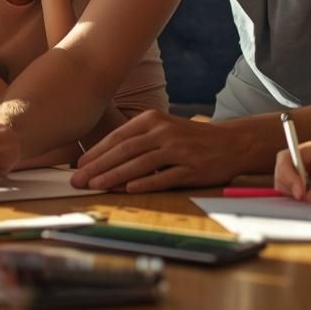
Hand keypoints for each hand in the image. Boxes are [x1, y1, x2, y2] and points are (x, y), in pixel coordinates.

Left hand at [72, 110, 244, 192]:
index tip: (78, 166)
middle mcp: (164, 131)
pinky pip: (164, 177)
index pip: (118, 137)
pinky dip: (145, 183)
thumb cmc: (190, 139)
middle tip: (78, 180)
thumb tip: (103, 161)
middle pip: (125, 150)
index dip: (96, 152)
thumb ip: (137, 141)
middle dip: (98, 166)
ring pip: (140, 163)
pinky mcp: (192, 168)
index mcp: (153, 119)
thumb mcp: (163, 130)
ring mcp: (179, 150)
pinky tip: (128, 189)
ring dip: (115, 175)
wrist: (232, 143)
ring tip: (96, 186)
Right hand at [274, 143, 310, 202]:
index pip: (288, 157)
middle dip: (287, 185)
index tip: (299, 191)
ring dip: (289, 192)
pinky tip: (307, 200)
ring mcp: (303, 171)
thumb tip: (310, 196)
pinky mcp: (306, 183)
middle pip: (281, 169)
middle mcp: (303, 159)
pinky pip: (293, 189)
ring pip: (284, 181)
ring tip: (306, 200)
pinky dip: (294, 196)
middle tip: (302, 199)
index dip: (288, 174)